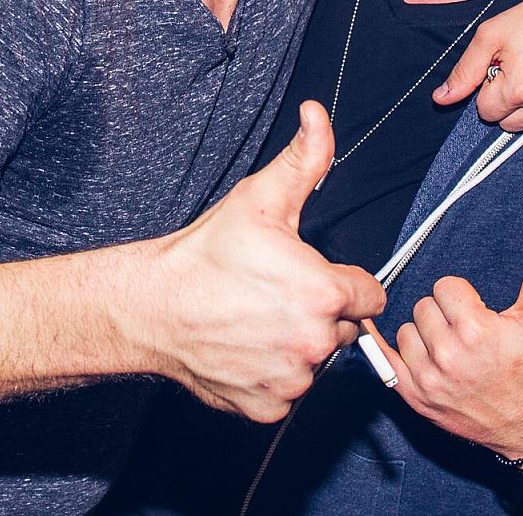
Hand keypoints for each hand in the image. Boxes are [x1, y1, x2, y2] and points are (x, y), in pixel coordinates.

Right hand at [136, 101, 385, 421]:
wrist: (153, 306)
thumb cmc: (207, 254)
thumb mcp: (261, 198)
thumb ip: (304, 159)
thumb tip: (318, 116)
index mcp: (325, 294)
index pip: (369, 295)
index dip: (344, 282)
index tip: (314, 276)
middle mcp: (316, 343)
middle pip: (346, 329)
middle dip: (322, 313)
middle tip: (279, 295)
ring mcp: (292, 380)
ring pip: (317, 361)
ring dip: (299, 345)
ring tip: (259, 320)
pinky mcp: (269, 407)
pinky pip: (289, 391)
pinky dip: (273, 375)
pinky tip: (247, 348)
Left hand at [365, 254, 522, 455]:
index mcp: (475, 330)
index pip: (445, 287)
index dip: (462, 295)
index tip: (475, 310)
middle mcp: (448, 354)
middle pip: (424, 306)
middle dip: (443, 313)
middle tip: (464, 330)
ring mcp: (429, 378)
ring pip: (406, 330)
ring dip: (424, 334)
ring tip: (449, 345)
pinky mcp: (416, 397)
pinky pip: (387, 361)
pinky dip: (396, 352)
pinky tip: (408, 348)